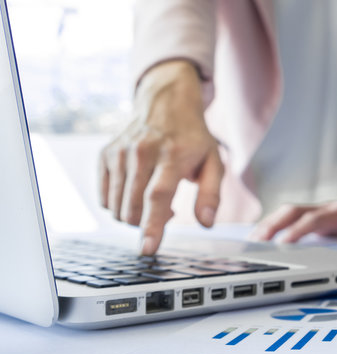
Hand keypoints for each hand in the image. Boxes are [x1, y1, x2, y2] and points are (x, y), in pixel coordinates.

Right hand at [99, 60, 223, 254]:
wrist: (166, 104)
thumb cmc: (193, 139)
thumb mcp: (214, 162)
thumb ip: (211, 194)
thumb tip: (206, 223)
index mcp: (172, 155)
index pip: (157, 196)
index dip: (152, 226)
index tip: (147, 249)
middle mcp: (142, 152)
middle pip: (134, 206)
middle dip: (147, 223)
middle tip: (169, 212)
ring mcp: (119, 153)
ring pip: (117, 207)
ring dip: (135, 215)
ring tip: (155, 198)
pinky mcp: (105, 155)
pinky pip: (105, 198)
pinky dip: (121, 205)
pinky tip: (138, 192)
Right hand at [250, 186, 336, 245]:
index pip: (315, 219)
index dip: (299, 230)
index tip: (285, 242)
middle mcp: (325, 209)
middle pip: (293, 211)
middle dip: (274, 224)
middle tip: (257, 240)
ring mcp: (316, 213)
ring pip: (287, 214)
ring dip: (269, 226)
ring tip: (251, 242)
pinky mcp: (311, 220)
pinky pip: (288, 220)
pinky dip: (273, 228)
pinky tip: (259, 239)